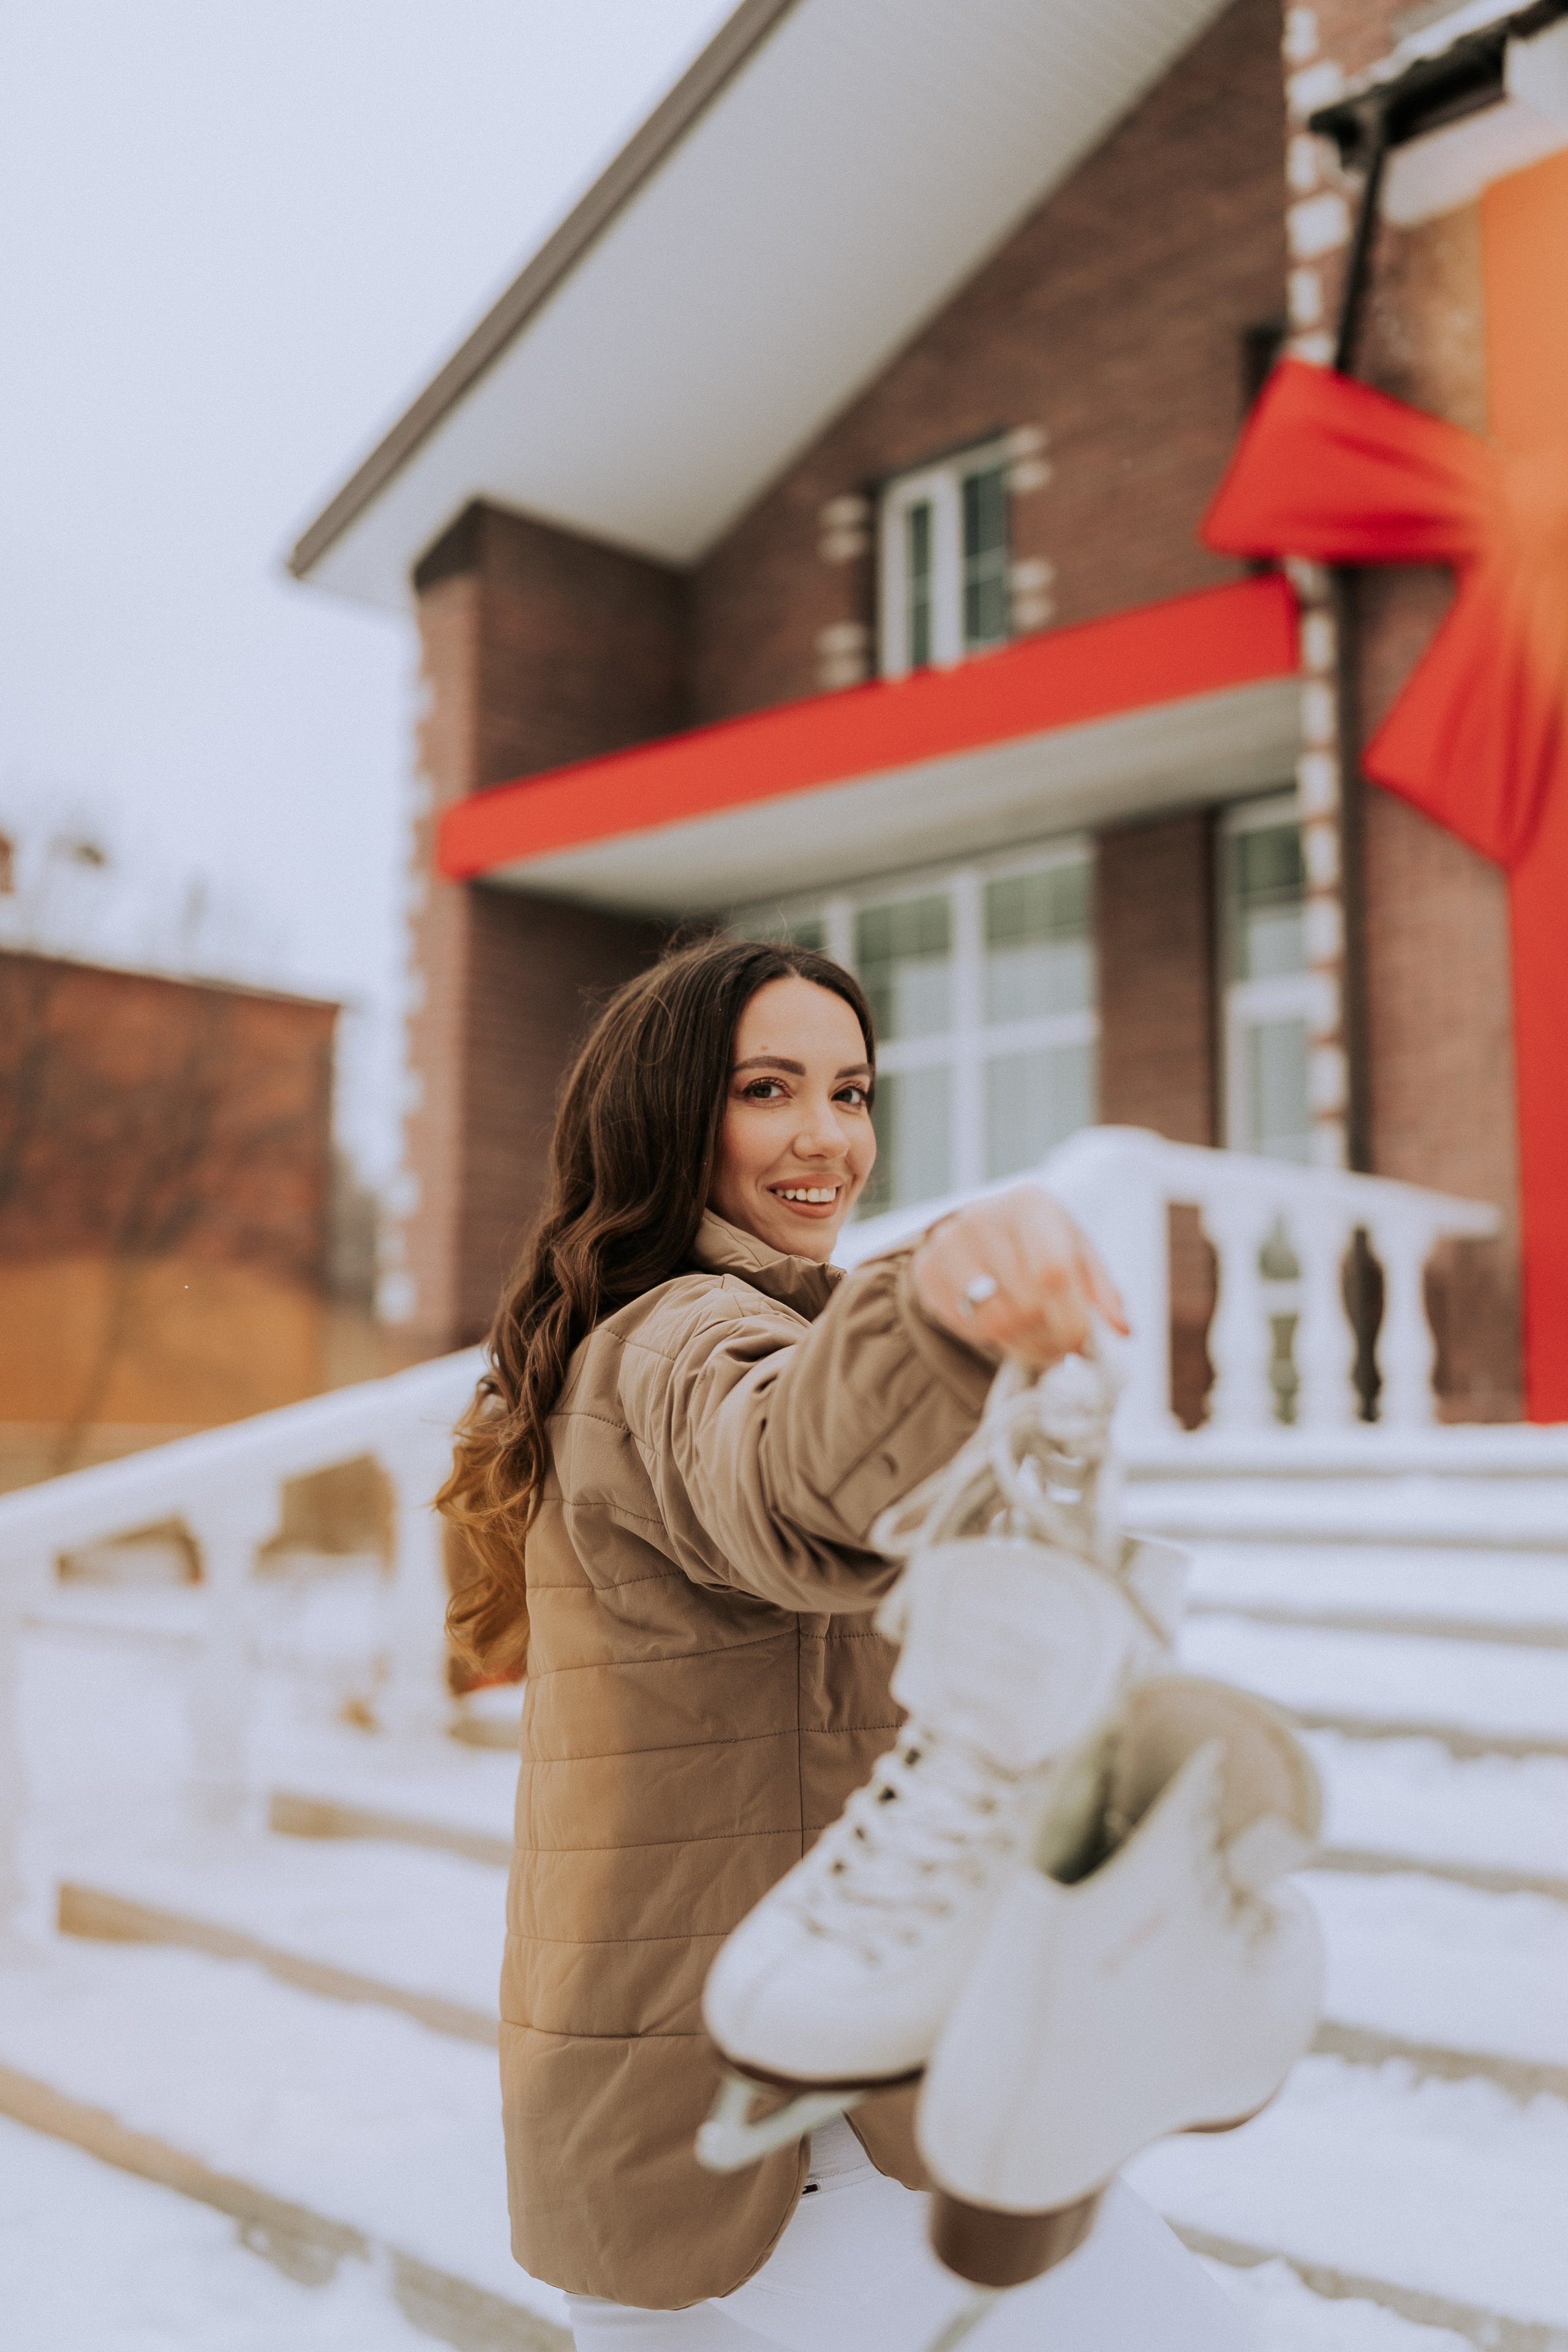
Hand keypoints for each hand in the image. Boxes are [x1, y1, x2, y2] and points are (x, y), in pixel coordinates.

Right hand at [911, 1183, 1127, 1366]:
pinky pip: (966, 1326)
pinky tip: (1003, 1326)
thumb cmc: (1042, 1241)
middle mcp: (984, 1217)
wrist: (982, 1228)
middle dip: (1049, 1340)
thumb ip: (1103, 1291)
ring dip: (1023, 1345)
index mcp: (1031, 1204)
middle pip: (1024, 1305)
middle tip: (1061, 1349)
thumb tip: (1123, 1330)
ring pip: (994, 1322)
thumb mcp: (1078, 1253)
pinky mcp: (927, 1270)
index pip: (1052, 1273)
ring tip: (1037, 1342)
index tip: (1082, 1344)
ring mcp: (949, 1243)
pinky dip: (991, 1339)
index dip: (1070, 1319)